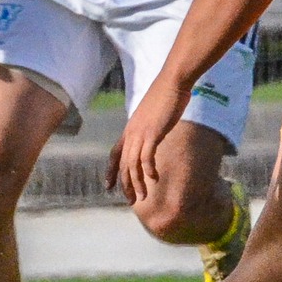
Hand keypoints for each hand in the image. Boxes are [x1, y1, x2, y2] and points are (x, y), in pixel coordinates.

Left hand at [110, 77, 190, 206]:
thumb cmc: (166, 95)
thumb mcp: (153, 115)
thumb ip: (150, 127)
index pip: (114, 154)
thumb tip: (154, 133)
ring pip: (132, 164)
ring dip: (137, 182)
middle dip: (125, 184)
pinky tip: (154, 178)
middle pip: (123, 164)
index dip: (110, 171)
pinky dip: (148, 170)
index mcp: (130, 129)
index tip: (108, 186)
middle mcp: (131, 133)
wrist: (172, 82)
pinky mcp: (153, 132)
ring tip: (143, 196)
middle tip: (131, 200)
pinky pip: (146, 156)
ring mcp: (140, 133)